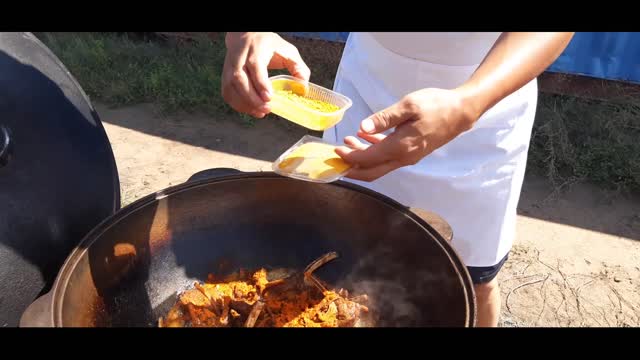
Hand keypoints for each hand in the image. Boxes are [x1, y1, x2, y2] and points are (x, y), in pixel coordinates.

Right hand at [222, 32, 309, 117]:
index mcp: (257, 48)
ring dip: (244, 103)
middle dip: (252, 98)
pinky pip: (227, 92)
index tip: (269, 98)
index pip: (255, 65)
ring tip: (259, 112)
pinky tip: (250, 109)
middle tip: (266, 109)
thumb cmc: (269, 45)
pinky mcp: (225, 75)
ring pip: (230, 87)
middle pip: (239, 78)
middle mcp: (240, 57)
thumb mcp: (288, 51)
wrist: (246, 35)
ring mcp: (230, 66)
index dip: (261, 83)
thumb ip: (299, 68)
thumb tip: (303, 88)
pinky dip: (237, 104)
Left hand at [335, 88, 478, 181]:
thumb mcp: (409, 106)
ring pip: (380, 165)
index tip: (335, 151)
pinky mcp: (413, 152)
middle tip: (336, 158)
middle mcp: (404, 157)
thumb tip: (362, 127)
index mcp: (400, 147)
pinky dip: (375, 150)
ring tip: (347, 142)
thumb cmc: (437, 105)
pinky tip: (365, 136)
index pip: (368, 160)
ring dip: (362, 157)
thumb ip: (384, 118)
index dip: (349, 158)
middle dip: (352, 168)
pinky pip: (389, 157)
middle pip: (372, 172)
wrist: (462, 112)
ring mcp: (409, 157)